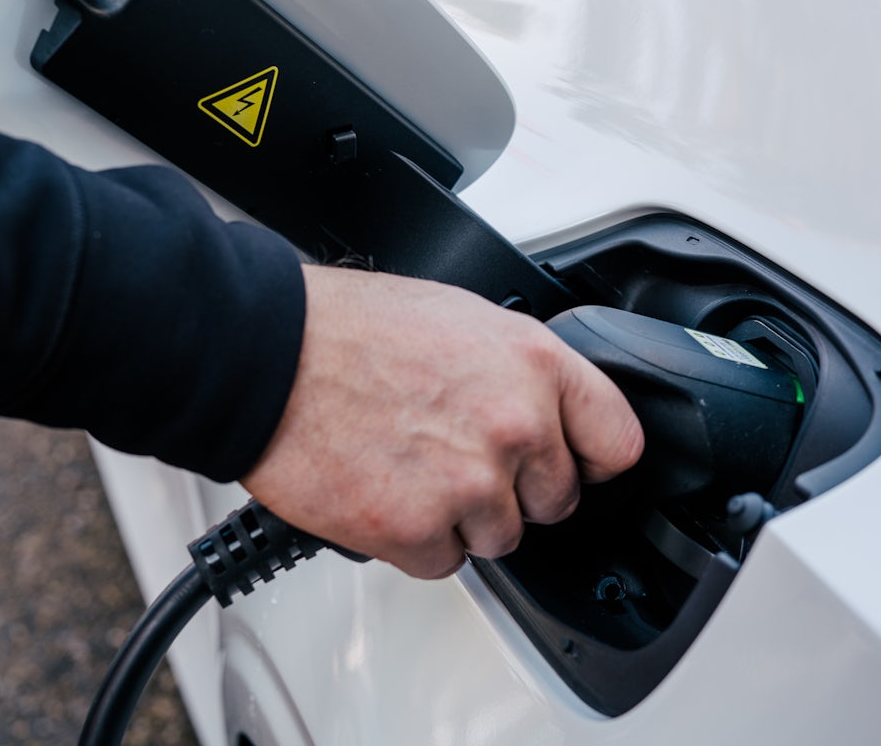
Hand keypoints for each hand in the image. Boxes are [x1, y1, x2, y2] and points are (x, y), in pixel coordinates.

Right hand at [239, 265, 643, 578]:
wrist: (263, 355)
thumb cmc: (346, 329)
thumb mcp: (461, 318)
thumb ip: (518, 371)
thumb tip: (545, 409)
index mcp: (534, 364)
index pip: (617, 441)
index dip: (590, 458)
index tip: (573, 464)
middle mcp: (514, 426)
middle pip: (555, 501)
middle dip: (512, 488)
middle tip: (455, 456)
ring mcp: (469, 484)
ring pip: (501, 538)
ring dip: (461, 517)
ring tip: (409, 467)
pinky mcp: (417, 530)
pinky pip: (444, 561)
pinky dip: (414, 540)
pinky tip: (384, 491)